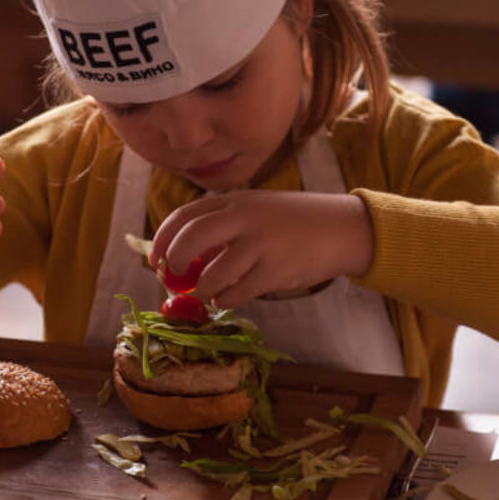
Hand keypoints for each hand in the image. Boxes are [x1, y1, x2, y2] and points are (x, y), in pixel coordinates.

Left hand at [149, 191, 373, 308]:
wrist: (342, 229)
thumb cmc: (295, 222)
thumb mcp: (258, 209)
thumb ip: (225, 223)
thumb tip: (184, 254)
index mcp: (236, 200)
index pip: (184, 215)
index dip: (163, 239)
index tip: (156, 258)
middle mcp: (245, 217)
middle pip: (191, 239)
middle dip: (174, 262)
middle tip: (174, 277)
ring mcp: (261, 244)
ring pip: (213, 274)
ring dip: (202, 290)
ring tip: (206, 293)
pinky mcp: (276, 270)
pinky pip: (238, 292)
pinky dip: (226, 299)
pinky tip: (227, 299)